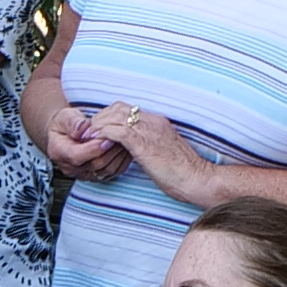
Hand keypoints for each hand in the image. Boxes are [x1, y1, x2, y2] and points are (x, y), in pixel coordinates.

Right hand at [43, 104, 129, 182]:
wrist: (65, 133)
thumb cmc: (64, 124)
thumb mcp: (64, 117)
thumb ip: (72, 122)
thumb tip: (82, 128)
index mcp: (59, 152)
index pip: (78, 156)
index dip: (95, 147)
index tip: (108, 136)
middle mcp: (71, 168)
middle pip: (95, 164)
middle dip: (110, 150)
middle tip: (122, 136)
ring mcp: (84, 174)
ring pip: (106, 170)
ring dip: (118, 155)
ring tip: (126, 139)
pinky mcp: (96, 175)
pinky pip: (113, 172)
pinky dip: (122, 160)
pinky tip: (126, 147)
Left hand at [100, 105, 214, 202]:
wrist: (198, 179)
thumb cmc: (183, 173)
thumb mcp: (163, 153)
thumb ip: (148, 146)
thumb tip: (133, 150)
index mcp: (158, 122)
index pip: (127, 108)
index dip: (109, 117)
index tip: (100, 130)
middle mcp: (152, 121)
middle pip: (117, 108)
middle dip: (100, 118)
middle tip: (90, 133)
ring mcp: (148, 131)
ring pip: (114, 116)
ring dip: (98, 126)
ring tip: (88, 138)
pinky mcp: (143, 144)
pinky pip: (117, 131)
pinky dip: (103, 135)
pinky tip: (97, 143)